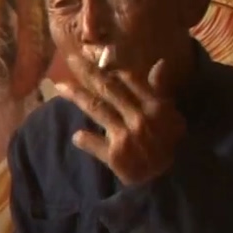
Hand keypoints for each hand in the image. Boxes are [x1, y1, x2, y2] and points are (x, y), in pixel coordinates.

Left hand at [54, 56, 185, 186]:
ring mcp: (125, 137)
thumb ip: (161, 90)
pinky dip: (85, 139)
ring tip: (60, 86)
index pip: (128, 80)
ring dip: (77, 96)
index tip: (93, 54)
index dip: (109, 66)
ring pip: (97, 110)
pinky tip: (76, 136)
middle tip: (71, 58)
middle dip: (88, 72)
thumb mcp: (171, 116)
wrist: (169, 179)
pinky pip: (94, 144)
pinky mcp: (115, 156)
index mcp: (154, 106)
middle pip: (108, 90)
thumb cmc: (168, 144)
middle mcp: (138, 118)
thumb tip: (159, 63)